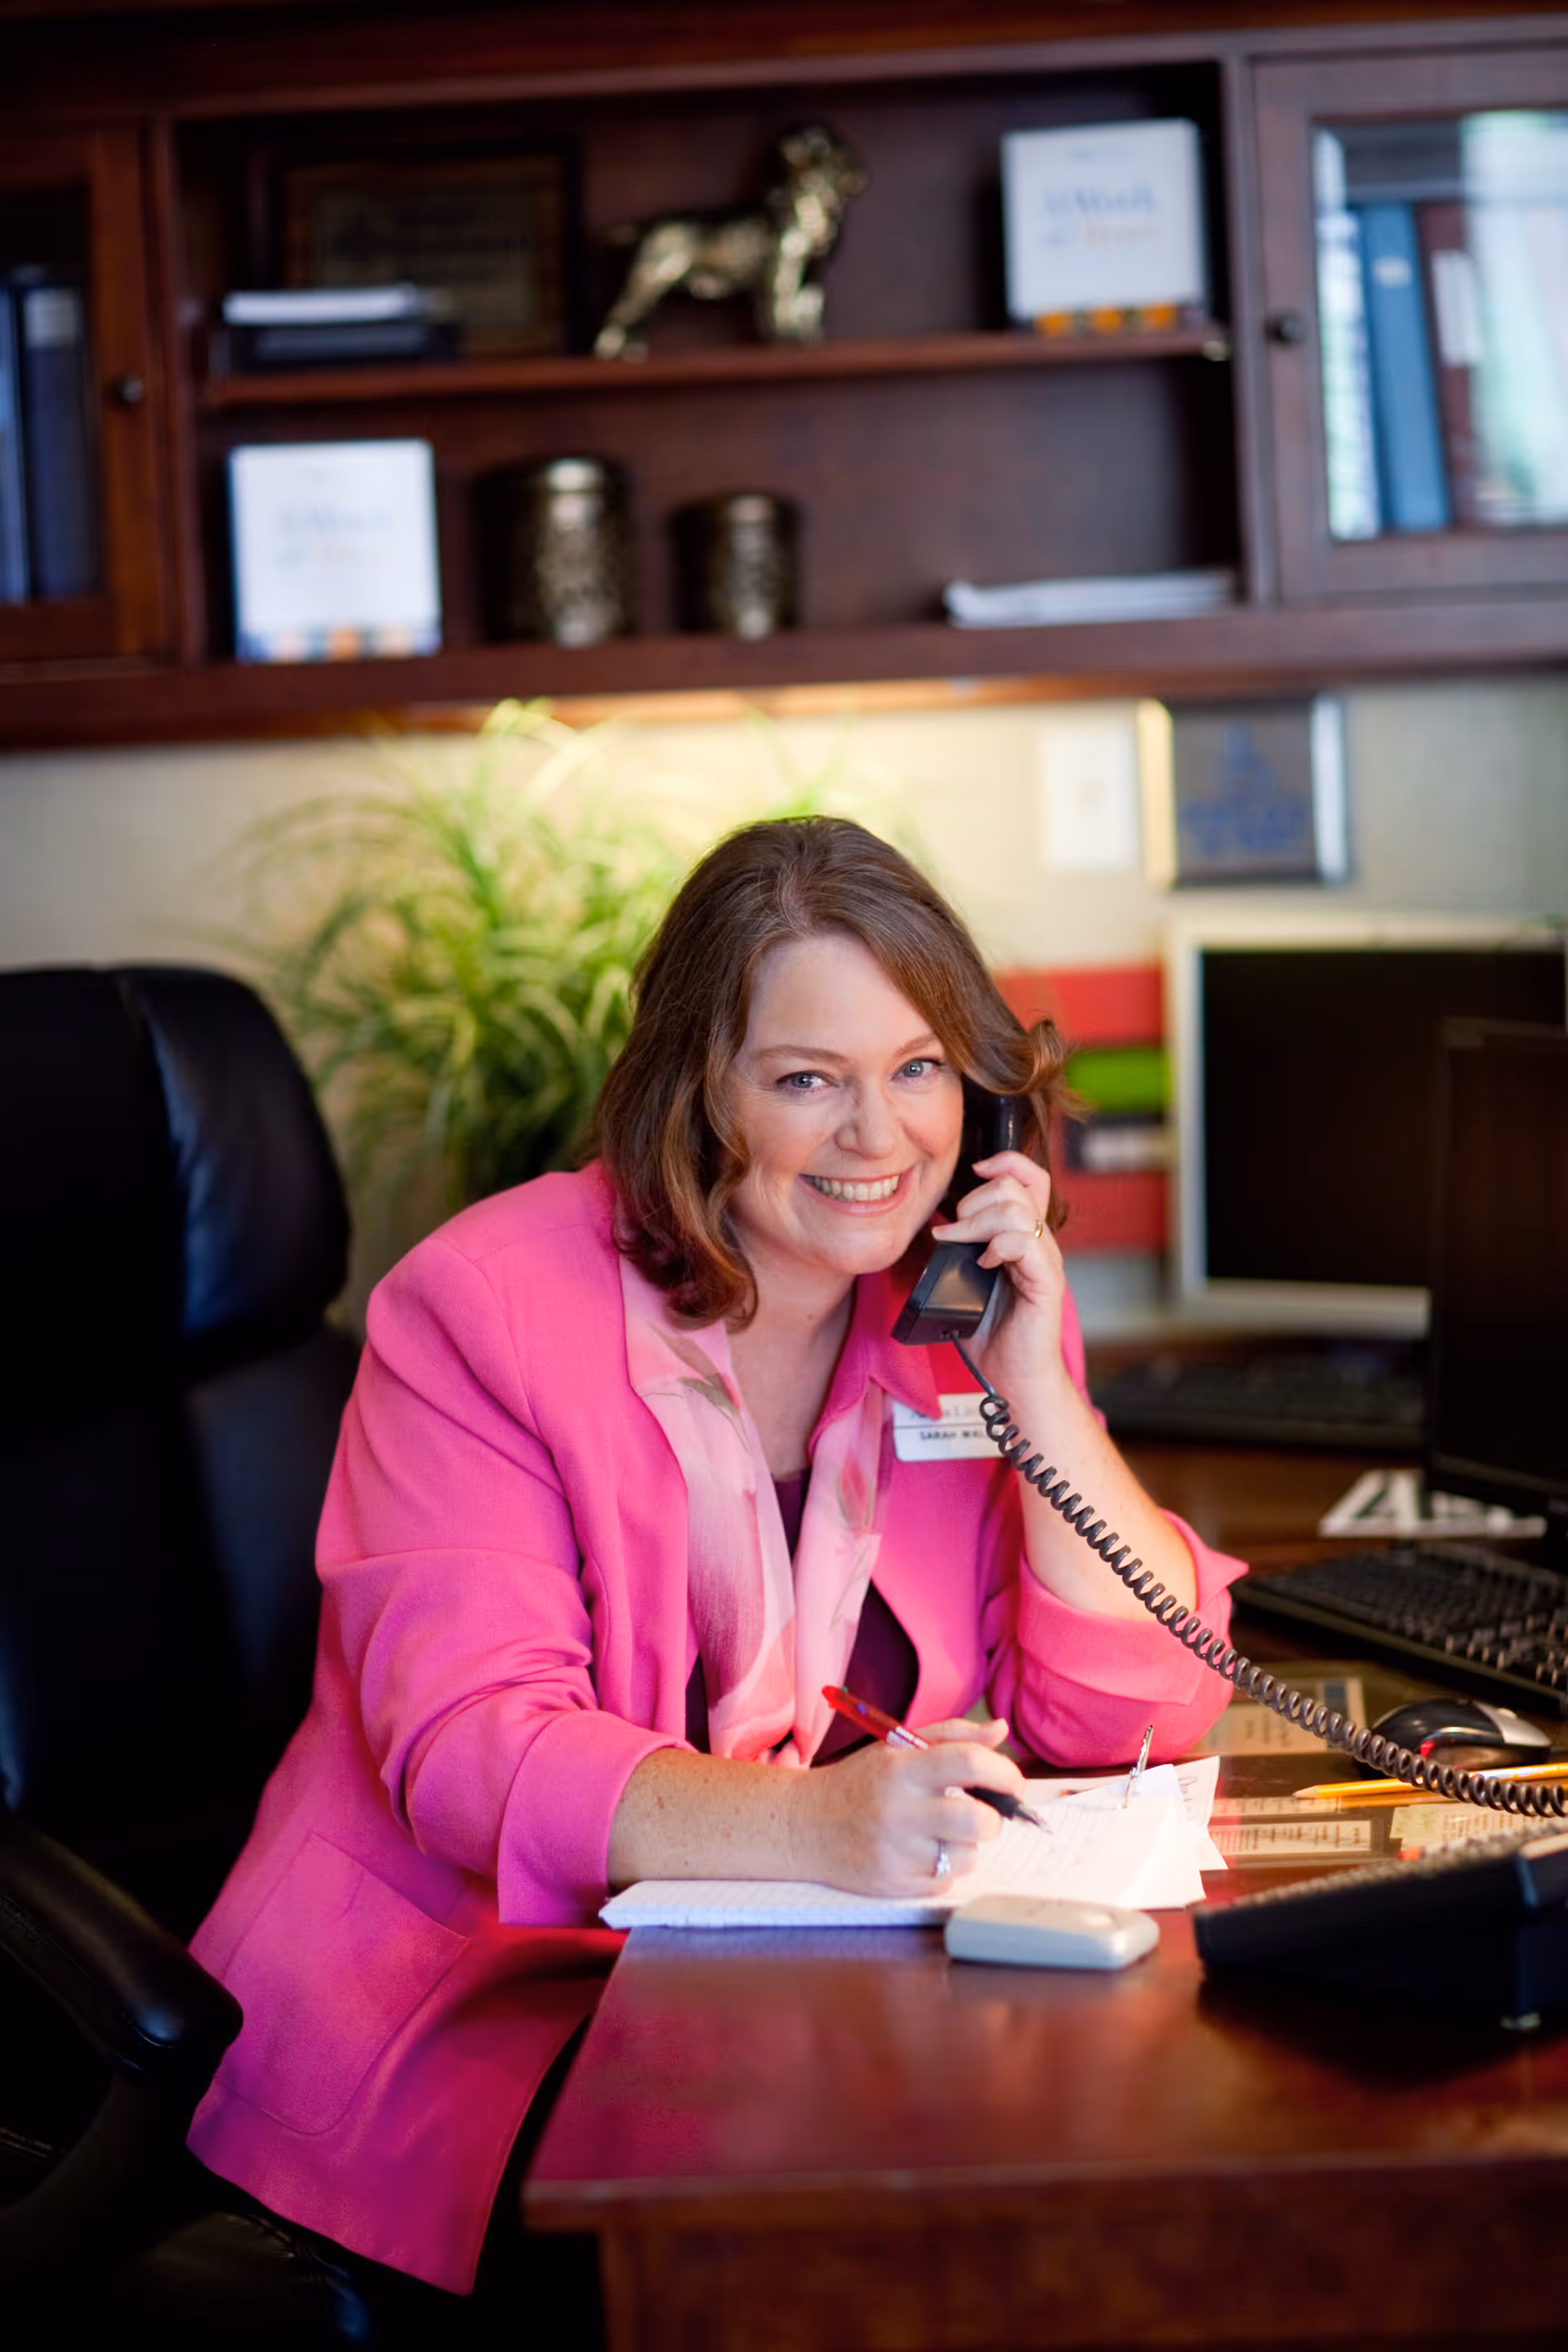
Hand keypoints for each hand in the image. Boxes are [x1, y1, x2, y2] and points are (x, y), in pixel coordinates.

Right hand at [798, 1716, 1024, 1897]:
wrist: (805, 1824)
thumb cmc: (859, 1782)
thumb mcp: (898, 1747)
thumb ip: (952, 1736)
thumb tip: (1000, 1731)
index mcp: (902, 1768)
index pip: (968, 1763)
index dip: (1004, 1772)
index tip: (1013, 1781)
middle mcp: (899, 1810)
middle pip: (978, 1820)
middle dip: (992, 1818)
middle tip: (981, 1812)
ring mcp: (896, 1852)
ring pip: (967, 1856)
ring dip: (966, 1845)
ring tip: (942, 1832)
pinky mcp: (894, 1885)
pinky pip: (945, 1881)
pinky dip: (944, 1868)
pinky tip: (921, 1852)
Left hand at [931, 1149, 1066, 1394]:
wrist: (1014, 1379)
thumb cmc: (990, 1335)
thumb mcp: (964, 1282)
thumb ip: (956, 1252)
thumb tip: (930, 1226)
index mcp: (1024, 1238)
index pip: (1029, 1178)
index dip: (1005, 1162)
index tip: (973, 1172)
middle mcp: (1040, 1244)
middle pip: (1016, 1187)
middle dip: (976, 1198)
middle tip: (953, 1230)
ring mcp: (1045, 1262)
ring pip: (1018, 1210)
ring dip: (979, 1221)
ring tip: (960, 1244)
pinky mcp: (1047, 1283)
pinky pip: (1026, 1243)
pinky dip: (998, 1246)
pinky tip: (984, 1264)